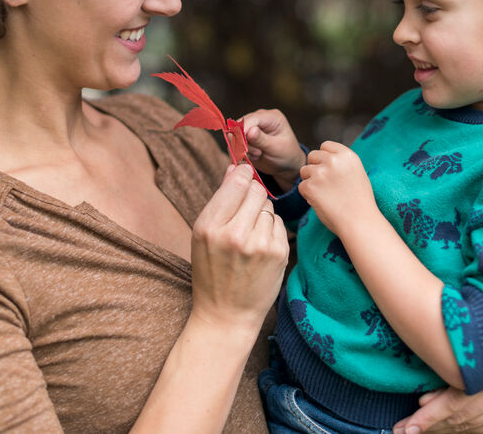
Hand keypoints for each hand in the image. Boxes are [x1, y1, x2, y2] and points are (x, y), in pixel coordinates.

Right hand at [190, 164, 289, 331]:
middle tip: (244, 214)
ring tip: (249, 236)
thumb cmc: (211, 272)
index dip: (242, 176)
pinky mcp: (278, 253)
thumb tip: (235, 168)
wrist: (226, 315)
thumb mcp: (204, 236)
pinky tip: (260, 246)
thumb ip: (221, 199)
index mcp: (209, 226)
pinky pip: (278, 223)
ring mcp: (258, 244)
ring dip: (261, 215)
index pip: (236, 183)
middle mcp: (234, 233)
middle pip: (256, 191)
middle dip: (253, 196)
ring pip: (269, 206)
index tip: (243, 178)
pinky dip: (271, 230)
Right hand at [242, 109, 304, 190]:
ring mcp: (251, 127)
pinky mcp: (245, 137)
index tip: (243, 146)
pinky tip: (254, 157)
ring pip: (234, 135)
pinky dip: (241, 152)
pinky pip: (234, 144)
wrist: (286, 166)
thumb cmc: (287, 155)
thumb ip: (262, 139)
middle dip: (243, 142)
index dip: (243, 130)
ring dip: (243, 148)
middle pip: (239, 125)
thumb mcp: (276, 148)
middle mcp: (259, 119)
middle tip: (257, 153)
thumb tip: (250, 130)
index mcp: (271, 117)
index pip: (251, 119)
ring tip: (258, 155)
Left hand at [298, 141, 377, 235]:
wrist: (360, 222)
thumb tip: (324, 159)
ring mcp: (320, 173)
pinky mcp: (310, 187)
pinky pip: (302, 186)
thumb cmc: (360, 202)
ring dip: (311, 181)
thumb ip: (341, 163)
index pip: (325, 145)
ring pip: (304, 171)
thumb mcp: (357, 173)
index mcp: (347, 155)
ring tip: (325, 194)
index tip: (329, 169)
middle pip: (312, 156)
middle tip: (325, 184)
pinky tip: (321, 202)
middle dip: (315, 168)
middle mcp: (333, 160)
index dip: (325, 157)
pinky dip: (308, 195)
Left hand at [392, 365, 482, 432]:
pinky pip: (480, 429)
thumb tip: (422, 401)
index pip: (455, 405)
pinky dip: (459, 427)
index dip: (428, 417)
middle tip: (402, 429)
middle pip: (460, 420)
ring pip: (468, 428)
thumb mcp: (465, 346)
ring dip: (441, 429)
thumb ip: (446, 372)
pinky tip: (440, 426)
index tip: (406, 428)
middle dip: (428, 425)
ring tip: (415, 427)